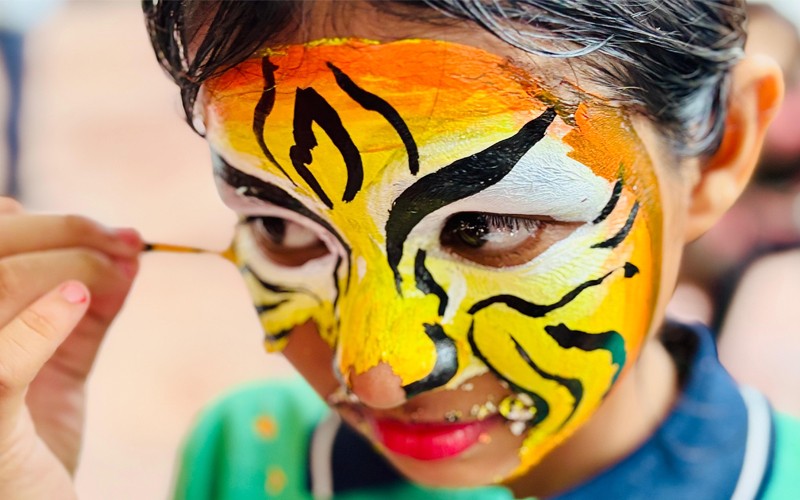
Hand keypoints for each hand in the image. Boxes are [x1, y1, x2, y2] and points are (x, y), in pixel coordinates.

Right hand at [0, 197, 141, 498]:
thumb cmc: (29, 443)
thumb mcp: (57, 364)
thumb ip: (87, 309)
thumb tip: (129, 253)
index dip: (47, 225)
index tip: (118, 234)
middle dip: (66, 232)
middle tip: (128, 242)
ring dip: (69, 263)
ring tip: (120, 269)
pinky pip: (2, 366)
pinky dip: (43, 322)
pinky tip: (79, 301)